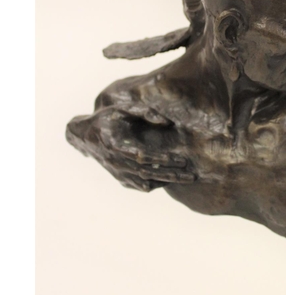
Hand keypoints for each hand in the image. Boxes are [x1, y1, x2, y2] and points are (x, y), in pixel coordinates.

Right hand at [66, 108, 195, 191]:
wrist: (85, 136)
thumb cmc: (107, 118)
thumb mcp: (122, 109)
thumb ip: (145, 113)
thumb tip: (167, 122)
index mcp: (116, 144)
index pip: (142, 155)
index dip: (161, 158)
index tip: (179, 159)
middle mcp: (116, 162)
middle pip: (147, 172)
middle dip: (170, 174)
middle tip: (191, 175)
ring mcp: (117, 172)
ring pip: (145, 182)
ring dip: (166, 181)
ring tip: (186, 179)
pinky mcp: (120, 178)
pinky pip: (139, 185)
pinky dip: (155, 185)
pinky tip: (170, 180)